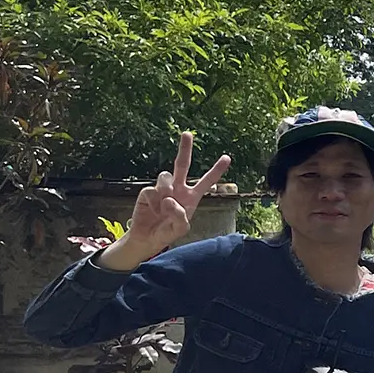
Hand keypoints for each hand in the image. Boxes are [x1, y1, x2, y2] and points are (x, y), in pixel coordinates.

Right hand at [103, 132, 232, 267]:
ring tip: (163, 208)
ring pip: (165, 177)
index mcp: (192, 197)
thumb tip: (170, 199)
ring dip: (165, 191)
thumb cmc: (167, 232)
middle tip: (187, 133)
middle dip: (184, 149)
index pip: (207, 181)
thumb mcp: (179, 229)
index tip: (227, 157)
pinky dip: (153, 202)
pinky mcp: (148, 191)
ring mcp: (162, 188)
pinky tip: (153, 211)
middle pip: (182, 165)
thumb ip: (179, 216)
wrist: (146, 238)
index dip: (216, 170)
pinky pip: (152, 191)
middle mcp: (178, 189)